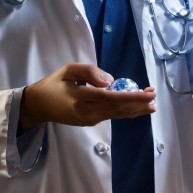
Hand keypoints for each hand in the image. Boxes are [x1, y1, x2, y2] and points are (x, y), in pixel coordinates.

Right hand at [19, 63, 155, 130]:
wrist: (38, 106)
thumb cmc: (53, 84)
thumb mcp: (68, 70)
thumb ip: (89, 71)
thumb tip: (111, 81)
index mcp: (80, 98)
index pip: (111, 98)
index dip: (131, 96)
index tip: (147, 93)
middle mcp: (87, 112)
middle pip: (117, 109)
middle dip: (138, 103)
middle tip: (154, 96)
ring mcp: (89, 120)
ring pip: (116, 115)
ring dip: (135, 109)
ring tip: (151, 105)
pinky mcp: (90, 122)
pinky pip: (111, 116)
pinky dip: (125, 111)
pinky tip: (137, 109)